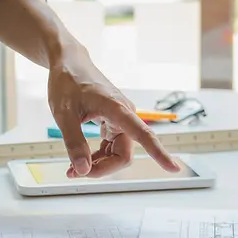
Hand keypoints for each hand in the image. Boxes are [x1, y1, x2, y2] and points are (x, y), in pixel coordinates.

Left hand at [47, 48, 179, 177]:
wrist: (69, 64)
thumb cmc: (67, 82)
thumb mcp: (64, 114)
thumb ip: (74, 143)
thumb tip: (83, 170)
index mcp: (117, 109)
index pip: (143, 135)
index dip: (159, 153)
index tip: (174, 168)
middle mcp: (124, 115)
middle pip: (124, 155)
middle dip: (102, 168)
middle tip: (74, 173)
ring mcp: (120, 120)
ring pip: (118, 153)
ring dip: (98, 165)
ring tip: (73, 169)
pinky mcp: (114, 122)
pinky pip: (111, 147)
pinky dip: (97, 157)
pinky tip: (82, 158)